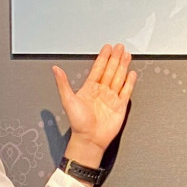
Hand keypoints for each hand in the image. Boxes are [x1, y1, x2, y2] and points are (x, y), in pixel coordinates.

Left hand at [53, 43, 136, 167]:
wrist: (90, 140)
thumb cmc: (78, 123)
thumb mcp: (68, 101)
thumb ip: (63, 84)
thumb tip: (55, 69)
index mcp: (89, 88)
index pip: (98, 69)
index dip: (103, 58)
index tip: (107, 48)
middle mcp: (101, 91)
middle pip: (110, 70)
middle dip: (115, 58)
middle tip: (119, 47)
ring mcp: (111, 98)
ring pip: (118, 78)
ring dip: (123, 66)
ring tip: (126, 55)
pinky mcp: (120, 106)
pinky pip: (126, 91)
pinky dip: (129, 82)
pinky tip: (131, 74)